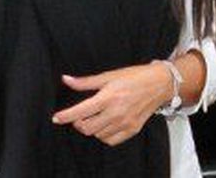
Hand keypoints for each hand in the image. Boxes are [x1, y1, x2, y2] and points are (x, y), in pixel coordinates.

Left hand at [51, 63, 172, 146]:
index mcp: (108, 97)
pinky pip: (111, 140)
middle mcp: (116, 112)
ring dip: (90, 128)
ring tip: (93, 117)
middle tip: (78, 115)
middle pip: (87, 127)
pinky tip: (104, 125)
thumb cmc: (133, 77)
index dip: (65, 116)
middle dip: (78, 123)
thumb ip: (85, 82)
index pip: (81, 111)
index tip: (56, 118)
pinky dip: (103, 135)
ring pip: (98, 135)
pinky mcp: (132, 130)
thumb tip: (66, 80)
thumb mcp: (107, 76)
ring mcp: (125, 123)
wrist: (159, 84)